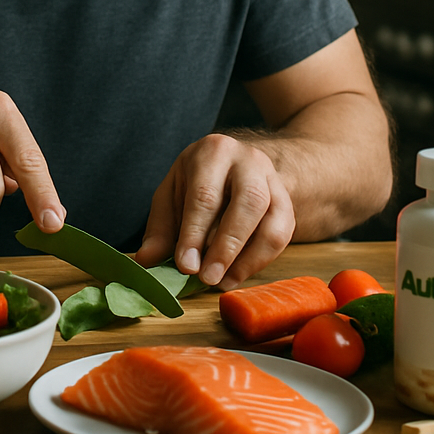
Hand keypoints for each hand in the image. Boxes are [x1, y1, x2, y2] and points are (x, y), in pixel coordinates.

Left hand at [134, 133, 294, 290]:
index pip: (206, 194)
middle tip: (207, 277)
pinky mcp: (288, 203)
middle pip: (248, 202)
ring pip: (273, 221)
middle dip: (227, 246)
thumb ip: (161, 227)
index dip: (195, 233)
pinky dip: (260, 261)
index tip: (185, 265)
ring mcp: (273, 181)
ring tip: (221, 281)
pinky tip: (236, 275)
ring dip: (247, 258)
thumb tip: (146, 259)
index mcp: (213, 151)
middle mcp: (249, 160)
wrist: (238, 166)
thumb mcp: (172, 193)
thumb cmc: (199, 181)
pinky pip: (283, 235)